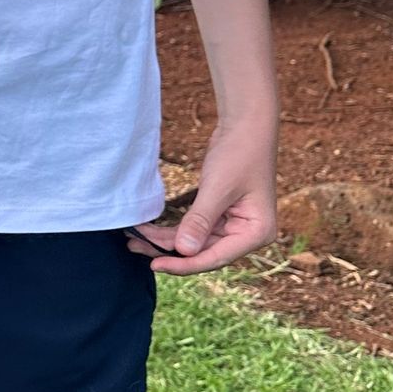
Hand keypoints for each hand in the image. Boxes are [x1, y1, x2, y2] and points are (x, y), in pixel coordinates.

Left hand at [127, 118, 277, 274]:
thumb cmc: (239, 154)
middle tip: (135, 248)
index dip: (185, 264)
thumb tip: (182, 251)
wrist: (245, 127)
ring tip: (135, 241)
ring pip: (196, 243)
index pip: (216, 257)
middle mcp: (248, 235)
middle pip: (204, 253)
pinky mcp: (221, 217)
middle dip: (170, 252)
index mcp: (257, 233)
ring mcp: (234, 227)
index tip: (156, 264)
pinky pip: (194, 229)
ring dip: (167, 242)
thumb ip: (200, 221)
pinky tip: (150, 232)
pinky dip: (173, 230)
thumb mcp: (217, 188)